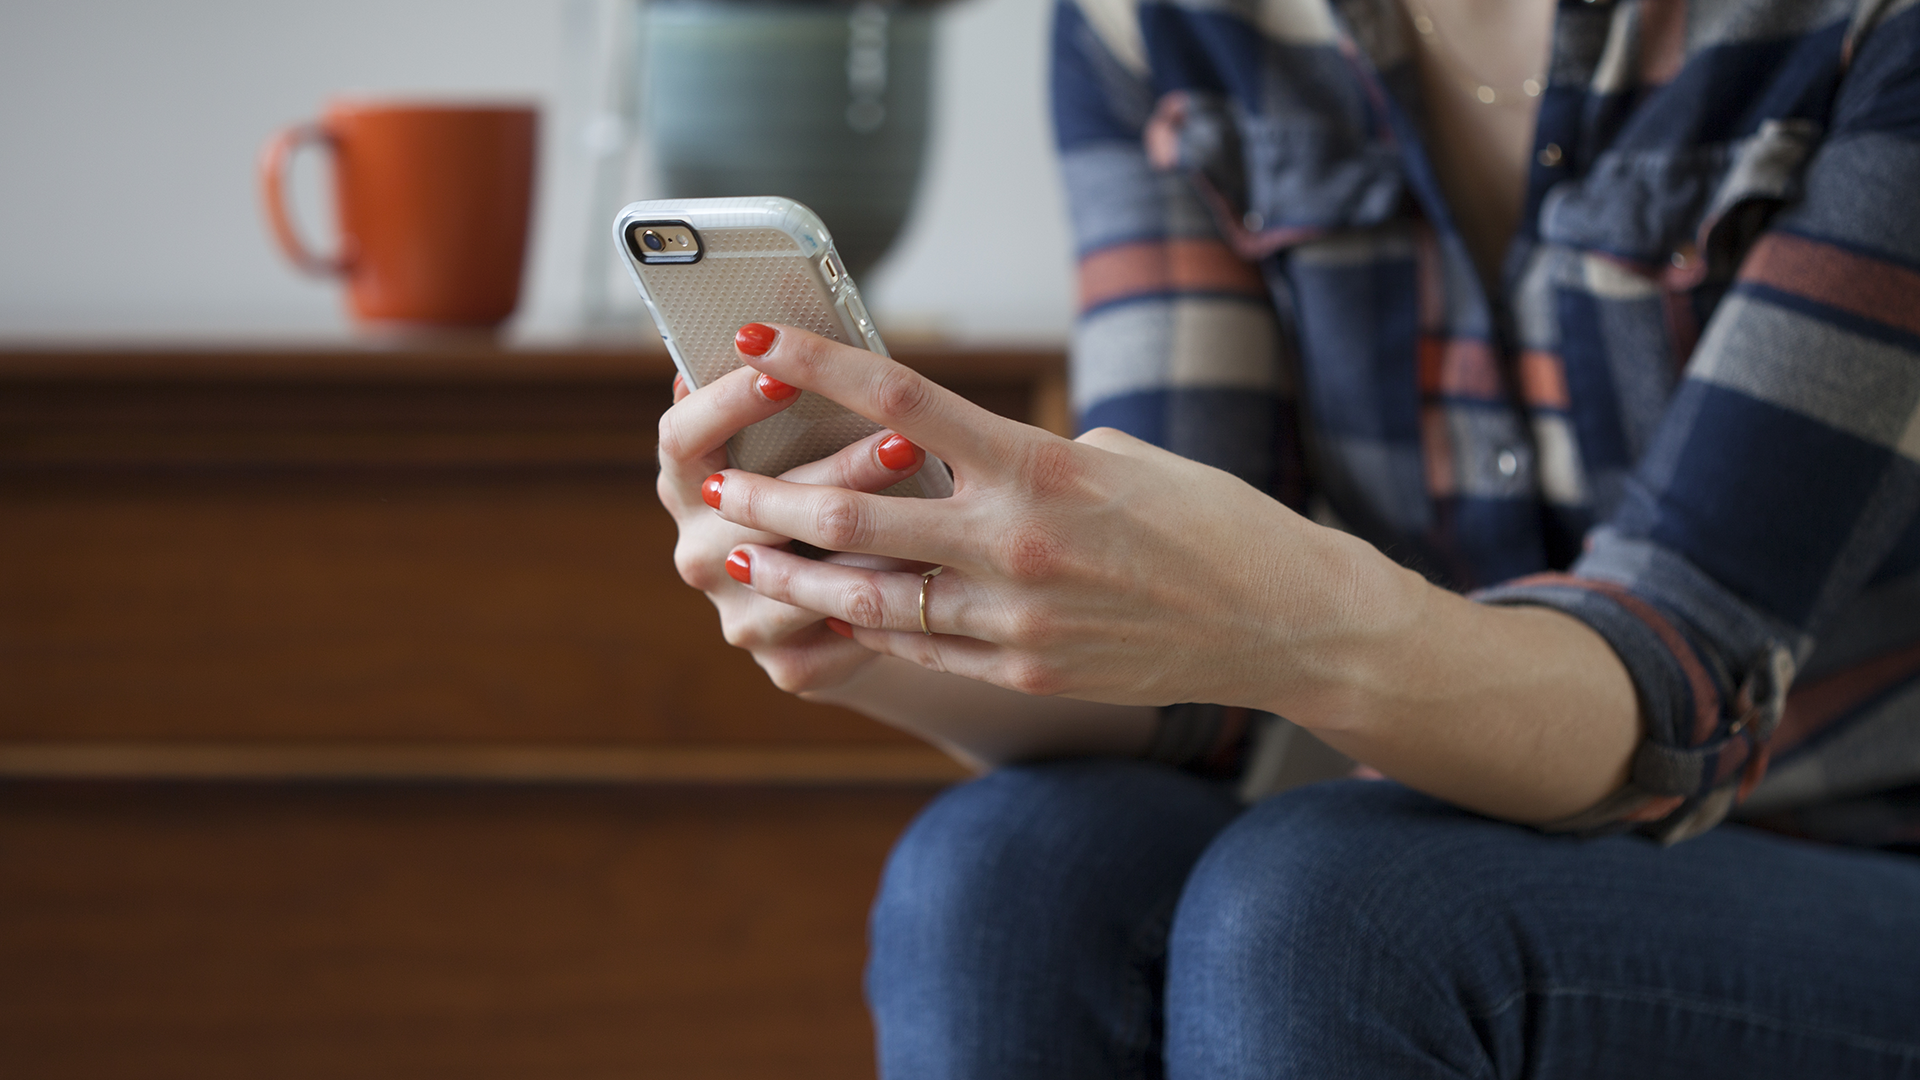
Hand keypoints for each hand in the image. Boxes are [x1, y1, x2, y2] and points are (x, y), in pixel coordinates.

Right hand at [656, 349, 934, 694]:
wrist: (858, 598)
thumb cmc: (834, 488)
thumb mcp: (807, 439)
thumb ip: (794, 397)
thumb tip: (794, 329)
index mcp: (687, 480)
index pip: (682, 435)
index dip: (727, 402)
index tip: (783, 369)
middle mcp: (698, 550)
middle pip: (754, 507)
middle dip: (838, 470)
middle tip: (904, 440)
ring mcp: (735, 612)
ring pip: (806, 577)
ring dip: (877, 542)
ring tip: (940, 514)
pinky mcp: (783, 665)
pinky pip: (842, 631)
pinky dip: (891, 602)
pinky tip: (936, 577)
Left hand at [704, 325, 1422, 714]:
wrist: (1280, 619)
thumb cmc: (1206, 518)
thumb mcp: (1119, 455)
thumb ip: (1026, 456)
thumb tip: (963, 460)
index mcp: (1040, 465)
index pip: (902, 398)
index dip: (817, 363)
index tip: (756, 335)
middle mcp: (1017, 543)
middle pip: (857, 518)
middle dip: (772, 502)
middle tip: (715, 488)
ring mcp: (1017, 620)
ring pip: (872, 601)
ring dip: (797, 578)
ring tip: (745, 562)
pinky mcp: (1026, 672)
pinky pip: (923, 647)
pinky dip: (867, 624)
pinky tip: (829, 609)